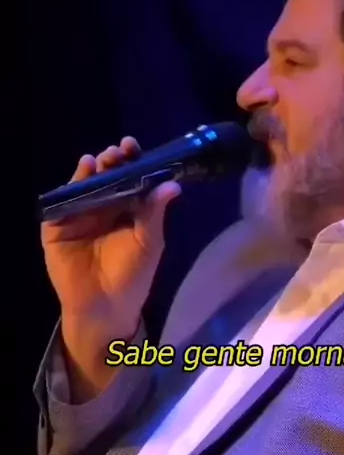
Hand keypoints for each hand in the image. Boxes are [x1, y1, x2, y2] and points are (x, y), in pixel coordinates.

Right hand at [42, 136, 180, 335]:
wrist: (105, 307)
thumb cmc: (132, 276)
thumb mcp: (149, 243)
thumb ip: (154, 213)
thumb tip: (174, 185)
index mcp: (127, 208)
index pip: (130, 177)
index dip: (132, 160)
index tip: (133, 146)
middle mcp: (103, 206)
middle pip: (107, 175)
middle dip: (112, 160)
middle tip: (118, 152)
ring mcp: (80, 214)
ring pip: (85, 184)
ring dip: (93, 169)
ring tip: (101, 160)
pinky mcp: (58, 226)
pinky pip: (63, 202)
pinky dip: (71, 186)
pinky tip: (82, 174)